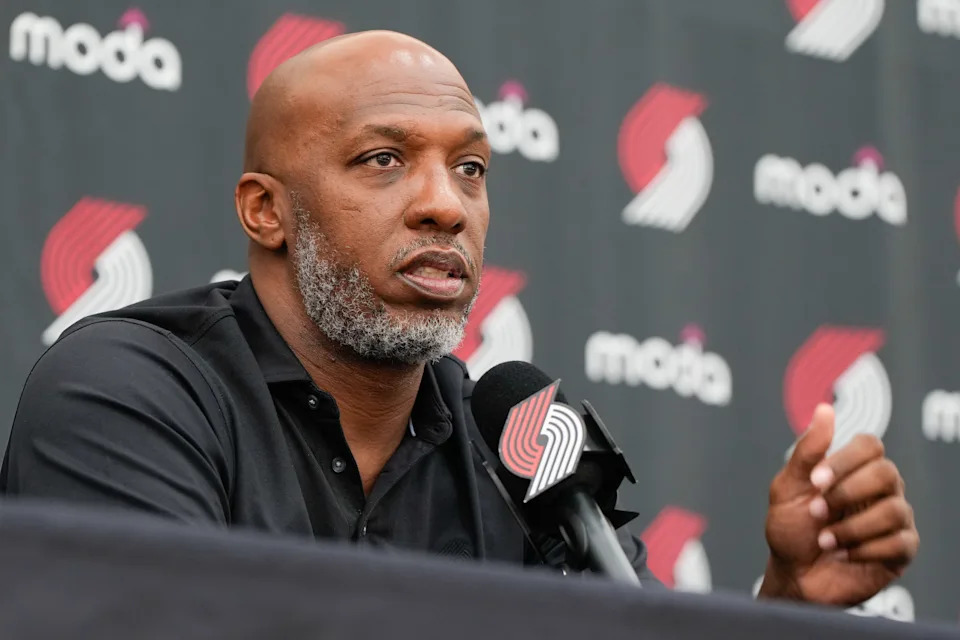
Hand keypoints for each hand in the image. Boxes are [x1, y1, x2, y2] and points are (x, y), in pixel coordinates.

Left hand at [757, 404, 917, 605]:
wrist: (793, 575)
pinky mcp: (900, 551)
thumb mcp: (787, 488)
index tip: (816, 480)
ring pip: (895, 510)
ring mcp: (894, 520)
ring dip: (851, 527)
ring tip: (825, 540)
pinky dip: (864, 549)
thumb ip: (807, 451)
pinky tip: (843, 554)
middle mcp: (880, 490)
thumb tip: (824, 409)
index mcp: (854, 469)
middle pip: (888, 473)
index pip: (870, 445)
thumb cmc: (790, 528)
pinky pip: (900, 543)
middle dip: (847, 494)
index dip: (846, 460)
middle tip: (817, 511)